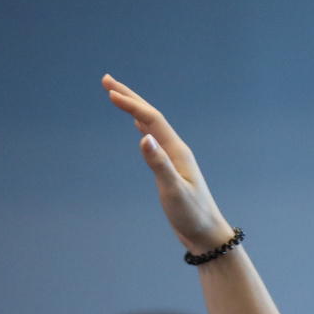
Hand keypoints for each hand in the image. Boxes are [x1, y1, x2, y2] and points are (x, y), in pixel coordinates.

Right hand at [102, 74, 235, 252]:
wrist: (206, 234)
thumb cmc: (191, 215)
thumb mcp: (173, 191)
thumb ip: (159, 165)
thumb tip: (144, 138)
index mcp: (177, 151)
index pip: (152, 119)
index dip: (131, 104)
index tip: (109, 92)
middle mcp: (176, 150)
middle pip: (151, 116)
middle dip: (130, 97)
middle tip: (107, 80)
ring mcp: (174, 158)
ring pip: (151, 126)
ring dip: (134, 109)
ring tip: (117, 95)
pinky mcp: (171, 168)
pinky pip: (155, 140)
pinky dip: (143, 127)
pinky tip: (139, 126)